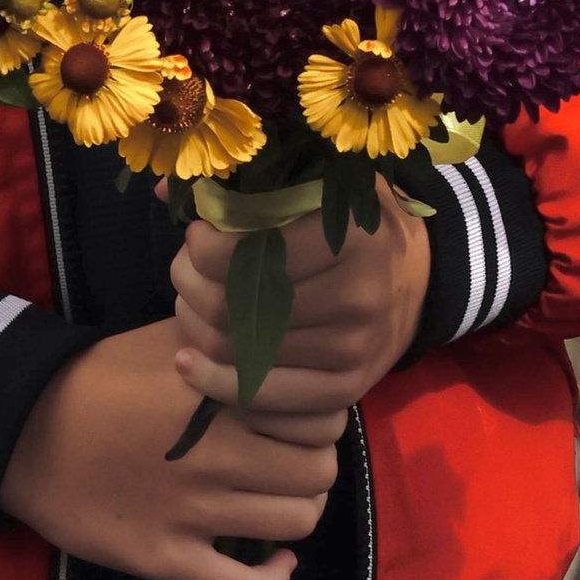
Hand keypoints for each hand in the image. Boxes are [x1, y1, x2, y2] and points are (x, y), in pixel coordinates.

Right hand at [0, 321, 341, 579]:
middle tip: (288, 460)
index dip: (318, 419)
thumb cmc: (98, 377)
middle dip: (312, 465)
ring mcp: (191, 512)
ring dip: (296, 511)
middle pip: (317, 473)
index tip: (298, 420)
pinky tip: (275, 559)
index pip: (320, 417)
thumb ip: (231, 336)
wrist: (21, 429)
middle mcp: (215, 454)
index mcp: (222, 397)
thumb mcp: (169, 337)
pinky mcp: (164, 558)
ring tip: (274, 499)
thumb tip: (284, 333)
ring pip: (295, 523)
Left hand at [170, 201, 429, 437]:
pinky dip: (216, 383)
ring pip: (240, 350)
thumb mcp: (317, 185)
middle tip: (184, 268)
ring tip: (190, 302)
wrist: (415, 279)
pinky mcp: (347, 388)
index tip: (197, 234)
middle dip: (191, 283)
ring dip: (197, 327)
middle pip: (236, 303)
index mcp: (352, 235)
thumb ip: (248, 182)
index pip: (250, 249)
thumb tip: (164, 187)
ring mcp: (353, 348)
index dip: (204, 245)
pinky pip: (264, 397)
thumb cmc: (351, 224)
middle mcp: (358, 295)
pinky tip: (189, 362)